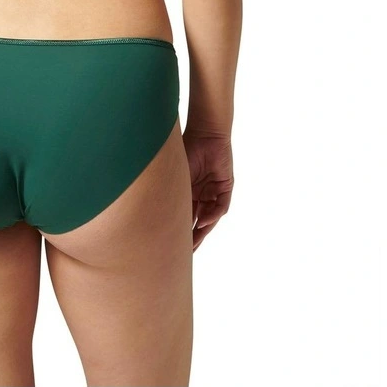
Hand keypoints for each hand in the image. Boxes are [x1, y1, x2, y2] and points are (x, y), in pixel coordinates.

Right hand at [182, 131, 233, 250]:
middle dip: (192, 237)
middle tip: (184, 253)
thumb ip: (173, 193)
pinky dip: (212, 215)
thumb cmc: (187, 150)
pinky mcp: (226, 188)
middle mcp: (202, 194)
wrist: (206, 134)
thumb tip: (160, 212)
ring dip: (202, 230)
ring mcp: (214, 192)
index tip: (170, 244)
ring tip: (193, 244)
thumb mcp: (177, 175)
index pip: (185, 215)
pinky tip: (202, 221)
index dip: (180, 229)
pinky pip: (220, 206)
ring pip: (209, 217)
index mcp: (189, 192)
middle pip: (198, 221)